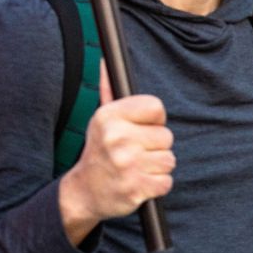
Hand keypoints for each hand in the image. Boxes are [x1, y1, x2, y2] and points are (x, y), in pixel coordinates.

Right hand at [58, 94, 174, 242]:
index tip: (141, 128)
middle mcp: (117, 138)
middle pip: (166, 136)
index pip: (156, 107)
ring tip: (137, 167)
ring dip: (157, 166)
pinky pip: (166, 182)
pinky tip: (139, 182)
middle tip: (135, 152)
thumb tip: (106, 61)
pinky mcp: (135, 188)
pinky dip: (157, 185)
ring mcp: (126, 164)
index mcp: (109, 117)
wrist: (83, 192)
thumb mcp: (100, 119)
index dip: (153, 120)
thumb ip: (109, 90)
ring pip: (169, 160)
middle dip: (155, 146)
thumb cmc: (99, 151)